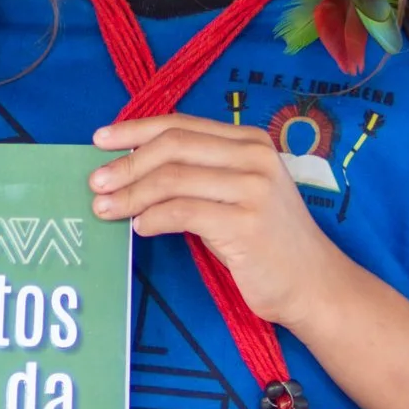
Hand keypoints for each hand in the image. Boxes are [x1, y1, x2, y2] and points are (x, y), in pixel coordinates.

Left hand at [90, 114, 345, 327]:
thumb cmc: (266, 241)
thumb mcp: (234, 193)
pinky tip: (140, 228)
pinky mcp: (246, 224)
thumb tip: (131, 167)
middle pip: (173, 146)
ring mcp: (253, 189)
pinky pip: (183, 213)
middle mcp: (254, 157)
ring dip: (131, 194)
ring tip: (105, 209)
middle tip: (96, 183)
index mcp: (249, 140)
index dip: (135, 129)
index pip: (181, 125)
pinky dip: (152, 219)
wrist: (313, 283)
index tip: (99, 140)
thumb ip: (197, 173)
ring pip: (173, 179)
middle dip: (127, 163)